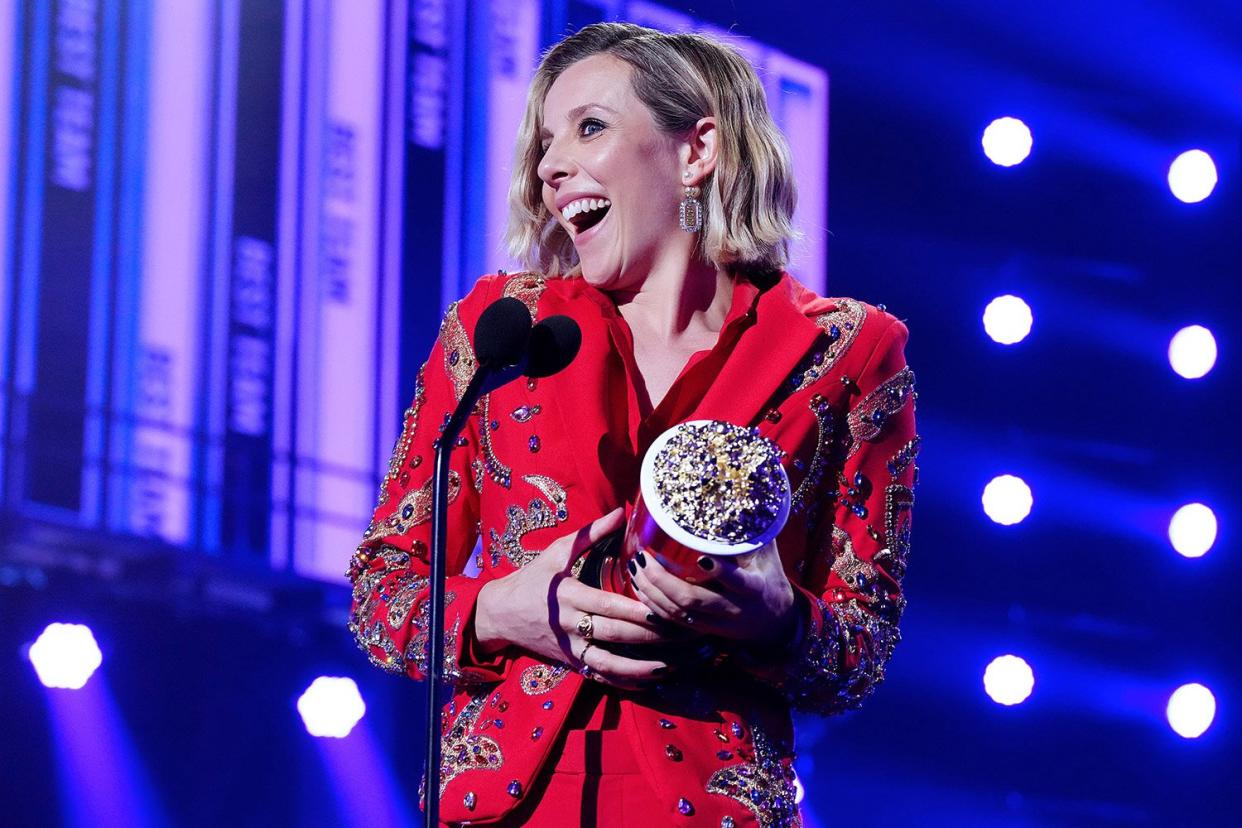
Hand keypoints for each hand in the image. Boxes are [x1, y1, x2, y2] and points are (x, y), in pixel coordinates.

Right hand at [474, 508, 676, 688]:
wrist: (500, 614)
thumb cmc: (532, 578)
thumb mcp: (556, 552)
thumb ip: (590, 533)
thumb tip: (622, 512)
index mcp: (569, 595)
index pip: (608, 605)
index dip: (636, 610)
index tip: (664, 609)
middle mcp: (571, 624)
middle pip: (615, 634)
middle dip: (650, 636)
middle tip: (681, 634)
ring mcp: (570, 647)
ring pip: (608, 663)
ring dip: (639, 667)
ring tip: (669, 666)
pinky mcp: (570, 662)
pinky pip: (599, 675)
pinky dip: (623, 681)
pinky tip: (647, 680)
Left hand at [628, 540, 798, 644]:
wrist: (774, 623)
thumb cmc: (769, 579)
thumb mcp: (768, 556)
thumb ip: (754, 531)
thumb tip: (743, 495)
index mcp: (754, 589)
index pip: (737, 582)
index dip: (720, 572)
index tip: (701, 557)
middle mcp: (733, 609)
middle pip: (693, 599)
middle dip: (664, 581)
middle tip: (644, 558)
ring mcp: (716, 622)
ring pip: (678, 612)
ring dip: (653, 591)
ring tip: (636, 567)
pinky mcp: (702, 629)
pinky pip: (672, 621)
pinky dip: (652, 604)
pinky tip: (639, 586)